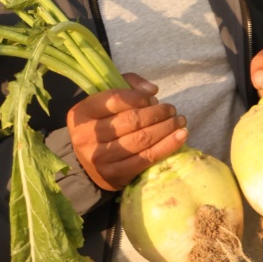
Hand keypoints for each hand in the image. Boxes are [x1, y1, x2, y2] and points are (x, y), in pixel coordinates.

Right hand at [67, 73, 187, 190]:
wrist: (87, 163)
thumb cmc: (101, 124)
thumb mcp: (105, 101)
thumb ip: (127, 86)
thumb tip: (152, 90)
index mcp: (82, 113)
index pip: (115, 99)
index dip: (140, 97)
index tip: (154, 98)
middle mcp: (87, 136)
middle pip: (132, 120)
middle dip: (157, 113)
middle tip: (171, 110)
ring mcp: (100, 158)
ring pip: (141, 139)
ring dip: (166, 128)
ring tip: (179, 121)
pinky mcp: (114, 175)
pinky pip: (146, 158)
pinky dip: (168, 146)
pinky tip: (181, 136)